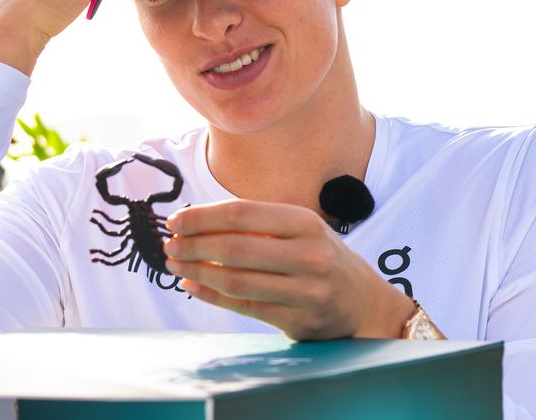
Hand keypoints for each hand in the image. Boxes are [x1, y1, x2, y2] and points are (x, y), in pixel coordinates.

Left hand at [163, 199, 418, 340]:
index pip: (242, 214)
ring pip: (238, 281)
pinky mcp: (300, 321)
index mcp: (305, 222)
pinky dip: (213, 297)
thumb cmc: (322, 260)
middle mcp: (309, 254)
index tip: (175, 220)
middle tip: (169, 245)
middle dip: (194, 246)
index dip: (202, 217)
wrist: (366, 305)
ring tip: (176, 266)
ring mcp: (307, 291)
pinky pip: (245, 308)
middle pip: (236, 248)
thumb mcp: (301, 231)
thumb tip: (196, 222)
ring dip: (198, 272)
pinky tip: (193, 286)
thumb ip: (258, 226)